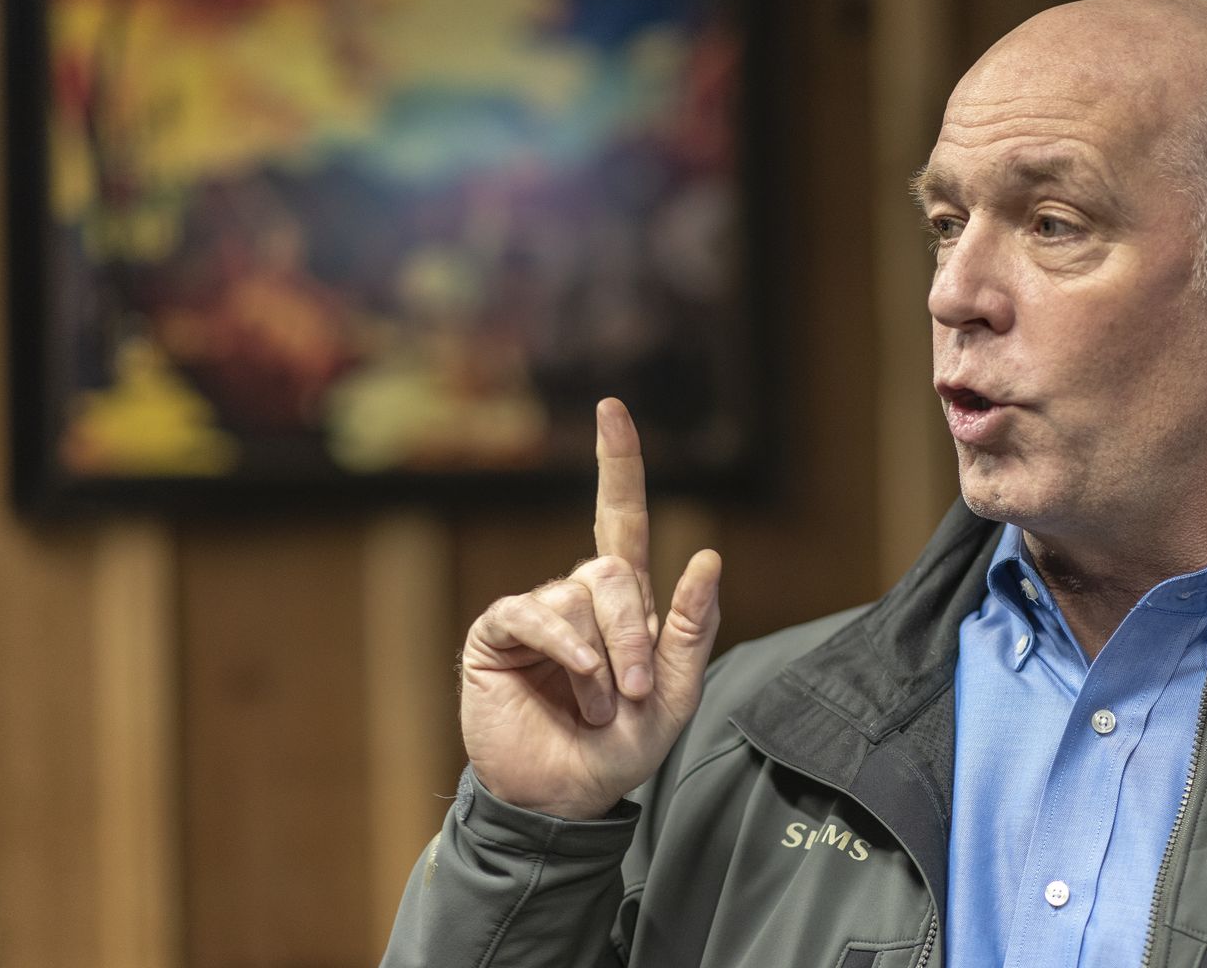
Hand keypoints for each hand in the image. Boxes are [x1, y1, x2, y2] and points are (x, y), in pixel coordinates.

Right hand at [459, 398, 722, 819]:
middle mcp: (580, 596)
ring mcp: (537, 612)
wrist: (566, 798)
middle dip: (633, 635)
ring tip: (594, 709)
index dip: (618, 464)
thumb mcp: (677, 695)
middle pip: (614, 569)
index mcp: (626, 604)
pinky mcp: (499, 634)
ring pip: (579, 595)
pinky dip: (564, 644)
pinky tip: (574, 677)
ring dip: (600, 662)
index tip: (611, 409)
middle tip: (631, 694)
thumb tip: (707, 554)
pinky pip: (533, 612)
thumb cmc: (621, 750)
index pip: (621, 518)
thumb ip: (693, 628)